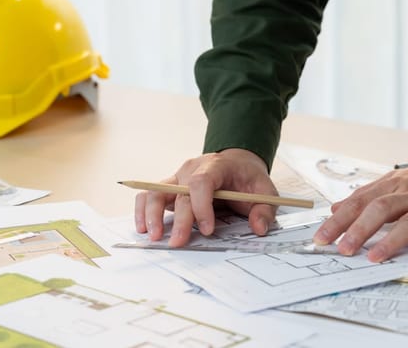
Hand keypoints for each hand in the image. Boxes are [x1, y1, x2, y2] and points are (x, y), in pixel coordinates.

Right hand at [134, 148, 277, 246]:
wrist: (237, 164)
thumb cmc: (247, 179)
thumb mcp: (265, 191)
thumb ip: (265, 209)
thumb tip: (260, 228)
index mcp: (215, 166)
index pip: (201, 182)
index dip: (202, 205)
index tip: (208, 229)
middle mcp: (191, 169)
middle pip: (179, 193)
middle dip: (179, 220)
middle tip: (178, 243)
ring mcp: (177, 178)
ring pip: (156, 191)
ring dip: (152, 214)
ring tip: (154, 237)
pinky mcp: (170, 188)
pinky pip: (149, 195)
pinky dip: (142, 210)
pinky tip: (143, 228)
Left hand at [312, 162, 407, 261]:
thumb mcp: (397, 184)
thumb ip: (368, 196)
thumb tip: (336, 208)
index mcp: (394, 184)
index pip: (361, 201)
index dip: (340, 219)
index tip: (322, 237)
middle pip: (381, 208)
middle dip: (359, 229)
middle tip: (343, 249)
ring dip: (390, 240)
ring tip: (374, 257)